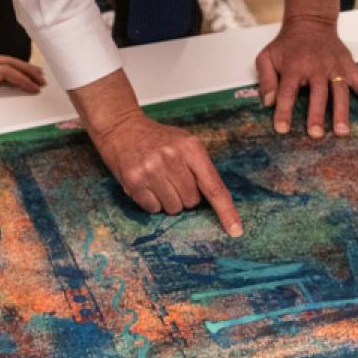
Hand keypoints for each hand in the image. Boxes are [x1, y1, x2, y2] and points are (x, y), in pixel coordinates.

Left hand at [0, 54, 44, 106]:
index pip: (4, 73)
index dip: (22, 80)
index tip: (35, 88)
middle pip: (8, 63)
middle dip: (27, 70)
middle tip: (43, 79)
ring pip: (2, 60)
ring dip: (20, 66)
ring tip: (34, 73)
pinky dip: (9, 65)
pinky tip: (11, 69)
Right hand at [90, 111, 243, 235]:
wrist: (121, 126)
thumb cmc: (157, 138)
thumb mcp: (184, 142)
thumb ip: (200, 168)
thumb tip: (213, 203)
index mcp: (191, 147)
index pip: (214, 186)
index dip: (226, 211)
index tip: (236, 231)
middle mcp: (172, 157)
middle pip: (192, 201)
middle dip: (185, 195)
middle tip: (172, 178)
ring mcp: (152, 169)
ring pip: (173, 208)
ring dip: (168, 200)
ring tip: (157, 180)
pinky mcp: (133, 180)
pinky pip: (152, 209)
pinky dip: (151, 202)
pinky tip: (145, 184)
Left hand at [255, 17, 357, 138]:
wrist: (310, 23)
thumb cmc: (287, 45)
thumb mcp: (267, 56)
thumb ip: (265, 79)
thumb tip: (268, 102)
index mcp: (294, 65)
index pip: (287, 91)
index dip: (284, 110)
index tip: (282, 129)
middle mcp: (317, 66)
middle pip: (318, 93)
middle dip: (316, 114)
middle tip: (315, 134)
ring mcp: (336, 67)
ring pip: (340, 91)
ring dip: (342, 112)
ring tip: (342, 132)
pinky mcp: (350, 67)